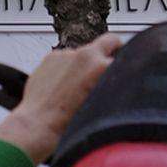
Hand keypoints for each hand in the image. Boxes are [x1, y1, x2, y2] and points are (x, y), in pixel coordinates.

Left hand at [0, 34, 120, 161]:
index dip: (128, 66)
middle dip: (114, 51)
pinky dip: (69, 68)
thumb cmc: (67, 123)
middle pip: (110, 41)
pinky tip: (64, 87)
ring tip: (80, 88)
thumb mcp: (102, 106)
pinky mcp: (50, 57)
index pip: (127, 54)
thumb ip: (111, 87)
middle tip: (113, 66)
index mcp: (100, 66)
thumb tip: (118, 81)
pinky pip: (67, 58)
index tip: (127, 71)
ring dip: (87, 64)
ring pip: (86, 53)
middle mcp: (83, 55)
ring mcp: (65, 54)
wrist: (38, 125)